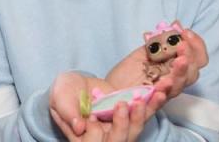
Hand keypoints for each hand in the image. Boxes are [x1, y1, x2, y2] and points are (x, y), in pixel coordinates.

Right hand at [50, 72, 166, 140]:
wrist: (74, 82)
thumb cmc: (63, 93)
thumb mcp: (59, 100)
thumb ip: (67, 113)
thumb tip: (79, 127)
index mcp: (85, 139)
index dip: (96, 134)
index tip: (92, 116)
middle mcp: (105, 136)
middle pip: (121, 139)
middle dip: (126, 124)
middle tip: (124, 104)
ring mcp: (120, 125)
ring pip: (136, 127)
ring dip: (144, 113)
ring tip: (151, 97)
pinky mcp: (130, 112)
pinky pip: (145, 112)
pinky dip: (152, 102)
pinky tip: (159, 92)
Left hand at [106, 30, 207, 98]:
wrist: (111, 88)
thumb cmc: (129, 72)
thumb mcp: (144, 52)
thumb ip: (159, 41)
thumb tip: (175, 25)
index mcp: (176, 68)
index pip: (198, 58)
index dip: (196, 45)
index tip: (185, 32)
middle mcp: (174, 81)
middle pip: (194, 72)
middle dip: (190, 56)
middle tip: (182, 45)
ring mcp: (164, 93)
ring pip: (181, 85)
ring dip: (182, 71)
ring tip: (180, 61)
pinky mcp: (150, 102)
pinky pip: (161, 100)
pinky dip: (165, 90)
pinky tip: (165, 82)